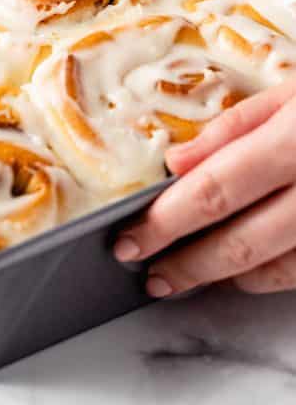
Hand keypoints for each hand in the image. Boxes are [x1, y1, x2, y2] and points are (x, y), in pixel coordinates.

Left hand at [113, 79, 295, 295]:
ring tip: (186, 275)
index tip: (128, 240)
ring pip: (277, 269)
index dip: (165, 222)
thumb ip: (236, 126)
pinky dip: (269, 277)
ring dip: (224, 277)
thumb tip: (176, 164)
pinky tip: (240, 272)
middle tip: (149, 274)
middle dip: (187, 265)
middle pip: (242, 243)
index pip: (215, 191)